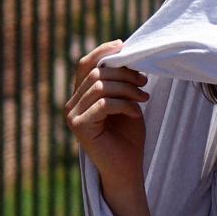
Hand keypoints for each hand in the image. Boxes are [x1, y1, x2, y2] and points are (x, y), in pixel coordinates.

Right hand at [64, 40, 149, 198]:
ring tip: (144, 97)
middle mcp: (71, 104)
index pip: (85, 64)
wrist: (127, 169)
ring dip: (127, 89)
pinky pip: (103, 104)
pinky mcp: (79, 127)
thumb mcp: (125, 100)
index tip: (125, 47)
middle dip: (124, 74)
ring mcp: (72, 115)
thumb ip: (119, 80)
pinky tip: (136, 114)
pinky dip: (124, 106)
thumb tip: (123, 50)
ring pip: (100, 86)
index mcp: (80, 95)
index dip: (103, 52)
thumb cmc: (128, 136)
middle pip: (95, 73)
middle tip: (144, 81)